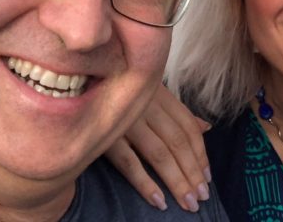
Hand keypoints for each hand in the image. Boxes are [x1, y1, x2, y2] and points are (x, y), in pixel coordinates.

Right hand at [107, 83, 211, 211]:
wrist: (75, 79)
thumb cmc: (117, 89)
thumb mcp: (150, 94)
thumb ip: (177, 113)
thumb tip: (206, 127)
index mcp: (159, 95)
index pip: (187, 127)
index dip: (200, 153)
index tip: (207, 178)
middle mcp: (146, 105)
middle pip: (177, 143)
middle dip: (192, 172)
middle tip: (201, 198)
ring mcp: (126, 120)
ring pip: (159, 154)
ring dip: (177, 181)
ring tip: (188, 203)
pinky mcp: (105, 135)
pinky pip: (129, 162)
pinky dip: (146, 183)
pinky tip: (159, 201)